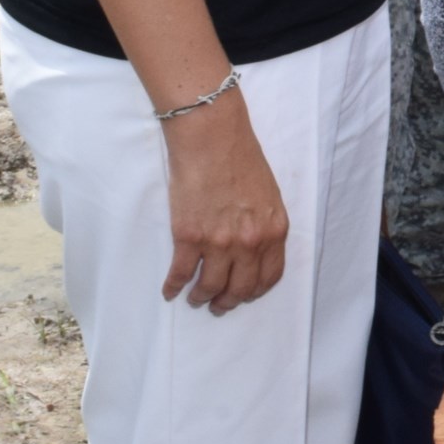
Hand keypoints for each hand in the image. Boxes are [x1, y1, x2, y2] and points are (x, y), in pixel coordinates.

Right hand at [160, 89, 287, 313]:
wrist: (212, 138)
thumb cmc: (241, 158)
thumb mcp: (268, 194)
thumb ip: (264, 224)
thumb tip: (254, 248)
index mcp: (273, 230)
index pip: (269, 276)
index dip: (255, 291)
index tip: (245, 295)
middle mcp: (249, 242)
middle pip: (241, 288)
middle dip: (229, 302)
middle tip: (219, 305)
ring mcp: (218, 242)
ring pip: (210, 287)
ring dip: (202, 298)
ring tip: (196, 299)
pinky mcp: (188, 237)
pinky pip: (180, 274)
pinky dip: (173, 287)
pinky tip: (170, 291)